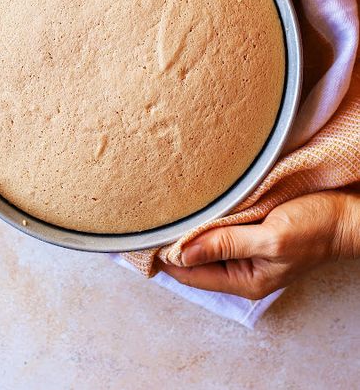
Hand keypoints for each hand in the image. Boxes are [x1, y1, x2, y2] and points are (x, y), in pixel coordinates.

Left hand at [158, 191, 359, 299]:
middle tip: (152, 217)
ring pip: (208, 243)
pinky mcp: (255, 232)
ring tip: (168, 209)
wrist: (345, 215)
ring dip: (192, 229)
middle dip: (176, 242)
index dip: (166, 257)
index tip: (144, 238)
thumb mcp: (270, 238)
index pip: (192, 273)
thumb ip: (226, 244)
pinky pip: (223, 229)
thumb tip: (182, 252)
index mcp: (244, 280)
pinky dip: (209, 220)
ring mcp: (248, 251)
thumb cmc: (314, 229)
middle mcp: (242, 269)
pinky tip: (198, 205)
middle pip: (196, 259)